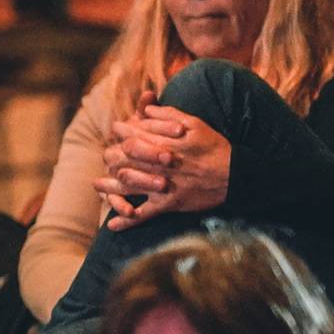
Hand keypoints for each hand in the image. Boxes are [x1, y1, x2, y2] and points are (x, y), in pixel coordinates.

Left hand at [100, 107, 229, 227]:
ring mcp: (159, 185)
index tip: (117, 129)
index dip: (121, 131)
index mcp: (162, 143)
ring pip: (125, 185)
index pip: (130, 136)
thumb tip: (145, 108)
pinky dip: (126, 221)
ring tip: (97, 185)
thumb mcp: (194, 123)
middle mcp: (156, 164)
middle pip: (122, 159)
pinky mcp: (167, 204)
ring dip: (108, 186)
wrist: (235, 175)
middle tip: (106, 155)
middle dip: (111, 156)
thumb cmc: (215, 147)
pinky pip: (141, 214)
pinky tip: (112, 225)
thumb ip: (167, 114)